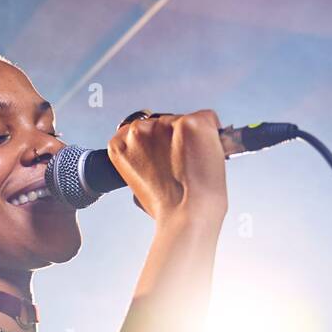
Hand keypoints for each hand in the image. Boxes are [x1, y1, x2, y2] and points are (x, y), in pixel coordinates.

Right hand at [106, 110, 226, 222]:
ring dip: (191, 137)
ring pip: (182, 120)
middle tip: (180, 167)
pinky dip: (212, 134)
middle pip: (162, 122)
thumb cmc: (167, 206)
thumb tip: (158, 148)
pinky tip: (205, 156)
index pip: (139, 130)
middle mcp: (138, 130)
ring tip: (192, 165)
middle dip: (173, 139)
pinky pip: (207, 118)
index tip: (163, 161)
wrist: (188, 214)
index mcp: (120, 145)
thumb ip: (141, 157)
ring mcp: (164, 124)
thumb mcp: (139, 180)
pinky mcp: (189, 123)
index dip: (156, 146)